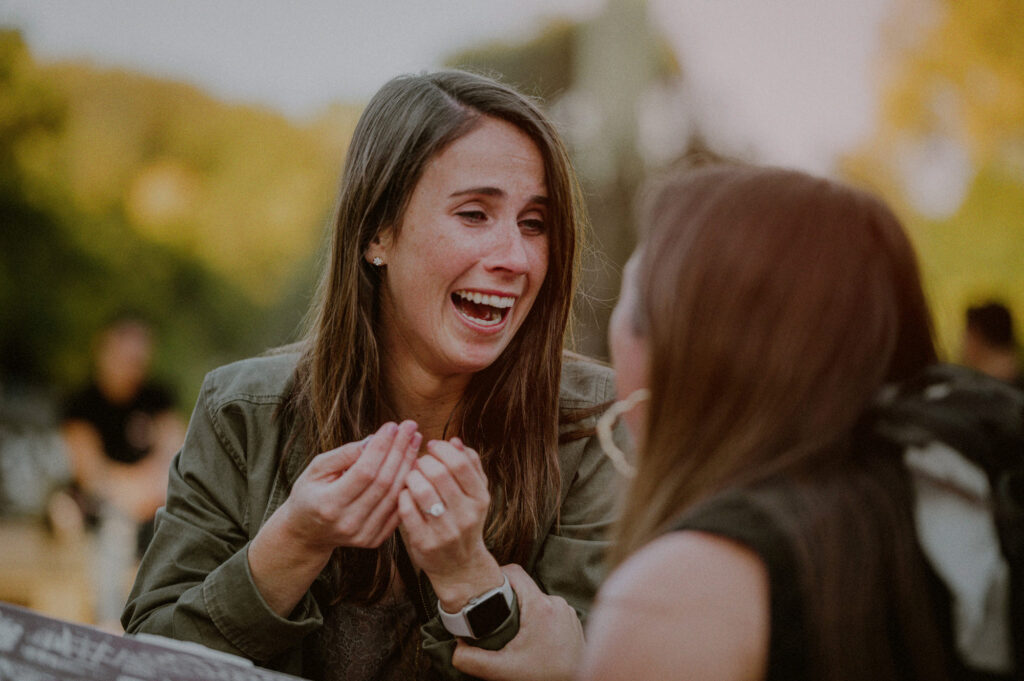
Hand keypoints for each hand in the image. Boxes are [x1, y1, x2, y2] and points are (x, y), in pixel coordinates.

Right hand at [279, 420, 419, 554]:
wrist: (307, 533)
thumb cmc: (310, 494)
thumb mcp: (316, 469)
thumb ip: (344, 454)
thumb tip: (374, 439)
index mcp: (329, 504)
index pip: (364, 471)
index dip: (381, 447)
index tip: (392, 425)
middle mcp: (348, 522)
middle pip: (384, 482)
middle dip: (400, 451)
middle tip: (411, 427)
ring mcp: (363, 534)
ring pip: (394, 495)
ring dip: (408, 465)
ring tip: (415, 441)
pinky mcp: (374, 539)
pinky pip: (398, 509)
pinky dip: (408, 486)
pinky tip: (413, 464)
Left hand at [398, 438, 501, 608]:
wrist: (459, 566)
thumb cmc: (463, 520)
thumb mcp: (476, 494)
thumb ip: (470, 465)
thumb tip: (455, 441)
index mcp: (481, 499)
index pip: (460, 463)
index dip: (441, 449)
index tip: (432, 446)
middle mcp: (466, 515)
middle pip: (439, 473)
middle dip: (423, 461)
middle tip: (418, 463)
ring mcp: (445, 531)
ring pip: (421, 490)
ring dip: (411, 477)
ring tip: (411, 477)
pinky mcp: (424, 543)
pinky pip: (406, 509)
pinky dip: (402, 496)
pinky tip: (405, 495)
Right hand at [452, 564, 583, 680]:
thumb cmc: (545, 678)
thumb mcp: (503, 671)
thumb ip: (473, 659)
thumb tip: (457, 648)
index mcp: (540, 606)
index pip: (514, 572)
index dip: (495, 576)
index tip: (483, 590)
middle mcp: (556, 603)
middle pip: (523, 589)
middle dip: (506, 600)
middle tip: (491, 617)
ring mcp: (566, 612)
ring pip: (535, 600)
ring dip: (522, 612)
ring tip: (510, 631)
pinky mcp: (572, 622)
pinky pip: (548, 611)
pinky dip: (536, 620)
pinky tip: (529, 638)